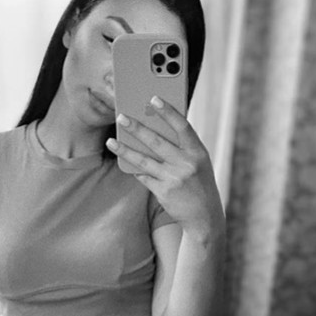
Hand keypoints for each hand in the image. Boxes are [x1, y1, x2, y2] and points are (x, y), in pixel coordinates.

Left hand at [106, 96, 224, 239]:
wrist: (204, 217)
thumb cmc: (200, 184)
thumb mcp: (199, 163)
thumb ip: (182, 147)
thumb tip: (155, 129)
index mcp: (198, 152)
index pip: (182, 126)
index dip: (168, 111)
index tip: (154, 98)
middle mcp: (186, 164)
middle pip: (157, 141)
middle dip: (137, 128)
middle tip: (121, 117)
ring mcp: (174, 178)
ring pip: (143, 160)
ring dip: (125, 149)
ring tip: (111, 141)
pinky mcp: (163, 192)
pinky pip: (143, 176)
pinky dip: (134, 169)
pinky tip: (125, 161)